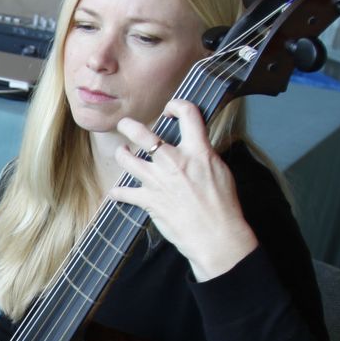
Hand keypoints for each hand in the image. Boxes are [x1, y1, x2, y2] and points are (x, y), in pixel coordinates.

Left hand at [108, 99, 258, 281]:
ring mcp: (158, 180)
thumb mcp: (220, 170)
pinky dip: (119, 193)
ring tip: (123, 153)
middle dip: (129, 126)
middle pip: (143, 134)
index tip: (169, 110)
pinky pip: (124, 193)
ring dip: (122, 154)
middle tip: (125, 125)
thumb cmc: (223, 205)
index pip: (188, 114)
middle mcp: (174, 161)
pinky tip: (116, 193)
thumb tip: (195, 148)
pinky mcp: (148, 200)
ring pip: (127, 159)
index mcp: (197, 151)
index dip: (176, 106)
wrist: (215, 234)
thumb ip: (203, 154)